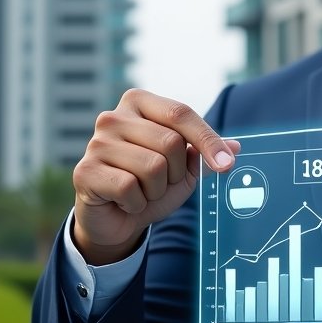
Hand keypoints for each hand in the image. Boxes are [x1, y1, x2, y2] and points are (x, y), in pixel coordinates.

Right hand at [72, 88, 237, 263]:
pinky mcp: (84, 171)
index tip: (227, 164)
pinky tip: (124, 202)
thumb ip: (206, 155)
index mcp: (139, 103)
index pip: (181, 113)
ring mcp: (95, 142)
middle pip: (170, 143)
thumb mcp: (185, 170)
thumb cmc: (151, 185)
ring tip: (141, 191)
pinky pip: (130, 188)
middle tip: (160, 183)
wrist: (116, 219)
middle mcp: (113, 117)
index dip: (208, 140)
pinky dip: (137, 203)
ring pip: (153, 167)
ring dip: (156, 191)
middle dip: (176, 173)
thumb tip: (237, 147)